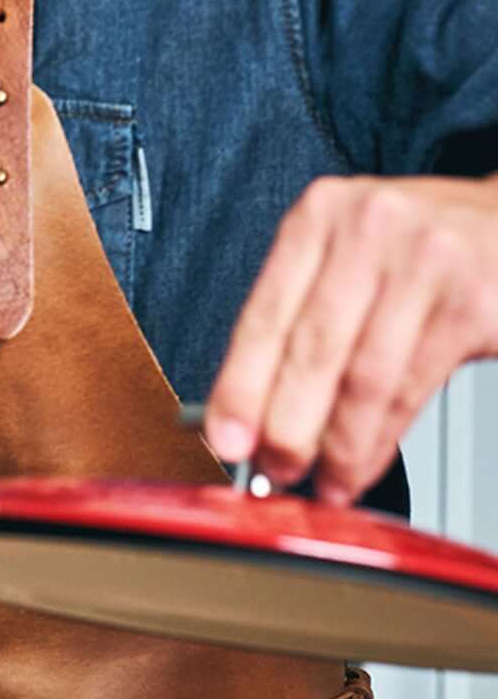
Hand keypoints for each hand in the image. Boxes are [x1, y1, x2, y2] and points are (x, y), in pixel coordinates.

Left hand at [204, 173, 497, 505]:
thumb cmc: (413, 252)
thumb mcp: (344, 263)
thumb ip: (293, 329)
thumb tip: (246, 424)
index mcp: (320, 216)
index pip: (264, 316)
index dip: (240, 389)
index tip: (225, 442)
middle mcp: (371, 227)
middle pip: (313, 350)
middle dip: (286, 428)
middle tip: (274, 473)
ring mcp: (429, 260)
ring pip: (365, 379)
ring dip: (338, 447)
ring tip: (323, 482)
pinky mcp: (474, 301)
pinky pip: (411, 389)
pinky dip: (379, 441)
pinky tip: (360, 466)